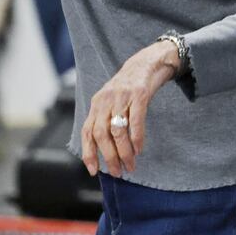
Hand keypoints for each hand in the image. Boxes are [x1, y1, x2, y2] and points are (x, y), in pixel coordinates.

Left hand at [79, 39, 179, 177]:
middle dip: (109, 157)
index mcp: (97, 103)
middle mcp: (106, 100)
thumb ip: (105, 119)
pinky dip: (136, 137)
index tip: (94, 171)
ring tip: (130, 165)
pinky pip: (136, 119)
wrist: (148, 62)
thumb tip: (105, 150)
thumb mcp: (111, 100)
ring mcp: (122, 96)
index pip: (87, 132)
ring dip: (124, 152)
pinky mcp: (139, 94)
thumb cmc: (130, 87)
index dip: (89, 153)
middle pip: (102, 134)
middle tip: (117, 172)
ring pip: (118, 130)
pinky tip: (139, 149)